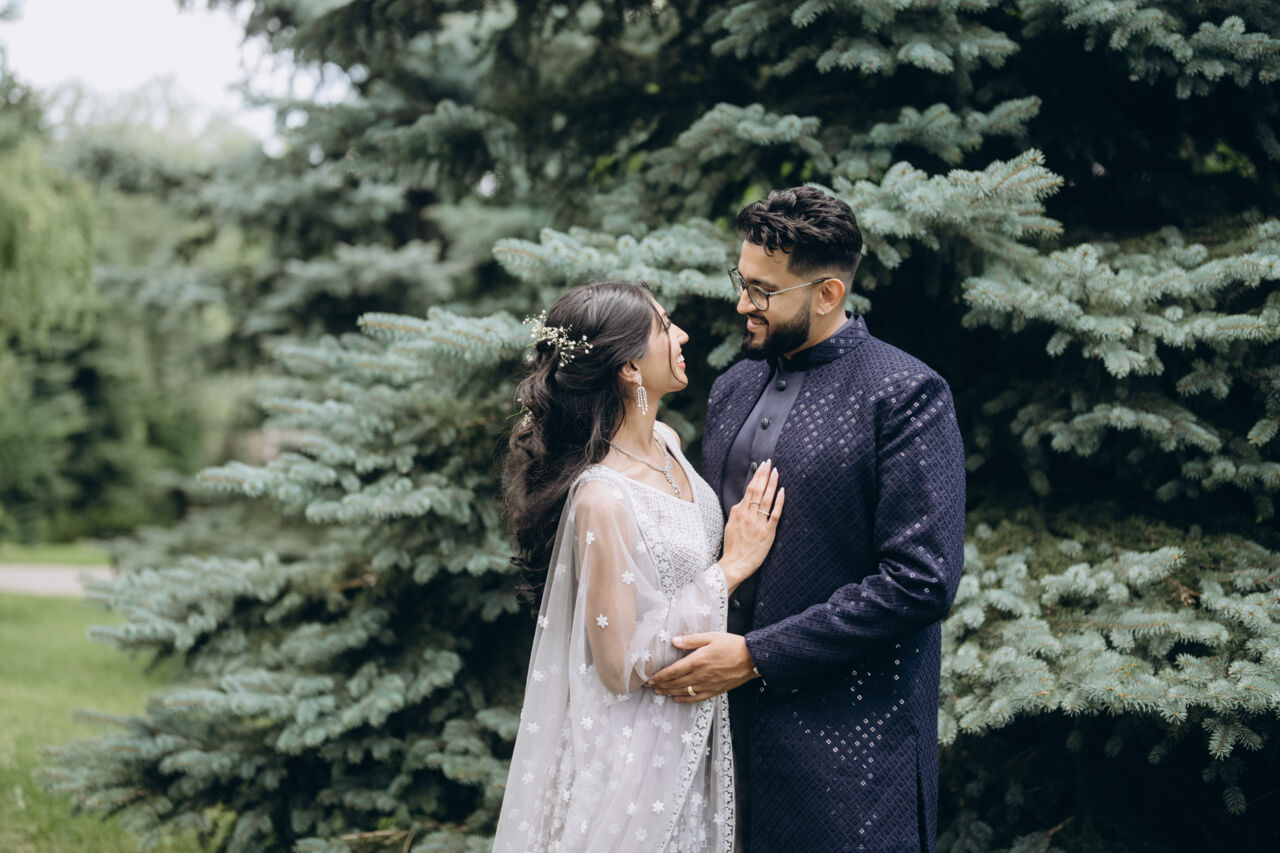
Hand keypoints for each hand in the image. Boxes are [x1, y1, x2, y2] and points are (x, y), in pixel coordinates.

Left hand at [646, 632, 757, 702]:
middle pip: (676, 683)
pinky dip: (685, 700)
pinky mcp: (715, 690)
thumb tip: (673, 641)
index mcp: (697, 660)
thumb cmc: (731, 645)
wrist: (752, 658)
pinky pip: (697, 698)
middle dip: (661, 686)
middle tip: (650, 687)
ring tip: (659, 693)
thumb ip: (691, 640)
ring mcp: (708, 685)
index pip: (673, 671)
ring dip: (669, 693)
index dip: (660, 677)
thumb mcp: (711, 637)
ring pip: (684, 692)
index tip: (649, 679)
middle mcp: (700, 675)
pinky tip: (677, 699)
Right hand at [720, 459, 783, 589]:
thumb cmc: (732, 547)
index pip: (748, 489)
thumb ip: (737, 513)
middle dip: (764, 474)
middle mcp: (748, 515)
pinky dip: (779, 501)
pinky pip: (775, 513)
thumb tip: (743, 502)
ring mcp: (758, 523)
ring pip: (766, 498)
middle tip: (769, 462)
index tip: (761, 466)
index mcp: (738, 512)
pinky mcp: (768, 532)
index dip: (756, 476)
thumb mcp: (730, 525)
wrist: (735, 564)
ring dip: (772, 483)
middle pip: (757, 490)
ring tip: (776, 471)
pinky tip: (783, 491)